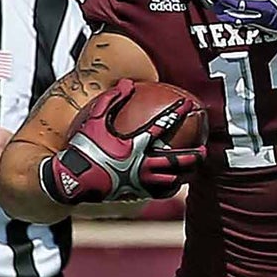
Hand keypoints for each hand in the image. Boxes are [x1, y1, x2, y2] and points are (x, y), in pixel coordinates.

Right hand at [38, 80, 205, 203]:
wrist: (73, 180)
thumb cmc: (82, 148)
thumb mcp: (93, 121)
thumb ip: (110, 101)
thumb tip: (126, 83)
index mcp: (135, 144)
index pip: (162, 125)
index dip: (177, 113)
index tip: (189, 105)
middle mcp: (142, 164)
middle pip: (175, 159)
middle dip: (192, 154)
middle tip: (204, 149)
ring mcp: (141, 181)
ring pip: (171, 178)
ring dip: (185, 173)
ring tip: (195, 169)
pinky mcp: (136, 194)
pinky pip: (158, 192)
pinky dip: (169, 187)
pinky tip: (175, 184)